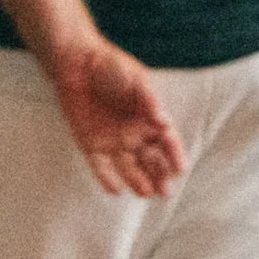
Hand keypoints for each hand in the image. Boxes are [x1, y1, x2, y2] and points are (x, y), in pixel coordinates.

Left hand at [44, 38, 188, 198]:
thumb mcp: (134, 79)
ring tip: (147, 194)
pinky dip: (106, 178)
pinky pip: (99, 166)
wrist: (78, 63)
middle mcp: (134, 133)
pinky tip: (115, 191)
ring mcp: (113, 140)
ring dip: (138, 180)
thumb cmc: (111, 66)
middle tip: (167, 193)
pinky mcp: (90, 143)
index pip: (167, 141)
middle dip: (161, 175)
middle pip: (151, 159)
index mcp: (149, 117)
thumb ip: (148, 100)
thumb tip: (164, 120)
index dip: (175, 154)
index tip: (181, 169)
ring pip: (129, 166)